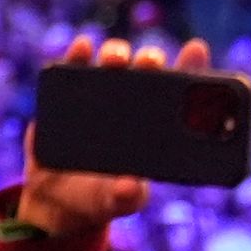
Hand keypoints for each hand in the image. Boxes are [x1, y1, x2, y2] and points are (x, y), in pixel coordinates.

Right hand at [16, 34, 212, 250]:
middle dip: (150, 59)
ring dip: (115, 53)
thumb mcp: (117, 203)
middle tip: (149, 63)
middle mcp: (131, 105)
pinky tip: (82, 47)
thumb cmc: (100, 199)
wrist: (55, 202)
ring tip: (114, 60)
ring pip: (112, 64)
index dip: (191, 67)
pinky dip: (77, 55)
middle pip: (146, 70)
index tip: (195, 49)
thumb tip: (130, 186)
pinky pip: (71, 71)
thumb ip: (126, 197)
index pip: (180, 90)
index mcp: (157, 125)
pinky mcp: (64, 99)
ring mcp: (97, 99)